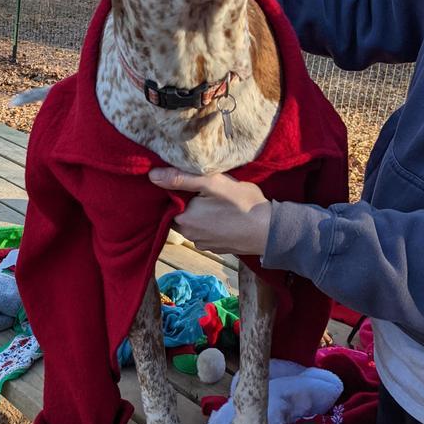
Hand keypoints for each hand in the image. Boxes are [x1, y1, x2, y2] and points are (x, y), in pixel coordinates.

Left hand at [149, 167, 271, 254]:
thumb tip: (152, 175)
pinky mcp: (216, 247)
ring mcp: (203, 244)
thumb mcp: (213, 183)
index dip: (177, 189)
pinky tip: (224, 214)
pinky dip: (211, 222)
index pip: (169, 201)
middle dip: (189, 200)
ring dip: (200, 212)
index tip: (191, 180)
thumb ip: (181, 178)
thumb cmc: (243, 204)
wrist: (271, 231)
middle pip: (180, 212)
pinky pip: (206, 231)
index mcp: (183, 219)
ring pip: (194, 222)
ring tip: (217, 201)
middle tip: (207, 188)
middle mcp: (189, 236)